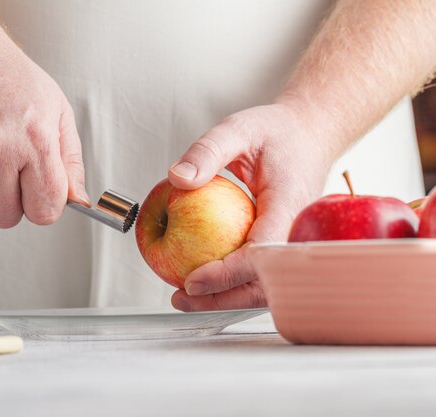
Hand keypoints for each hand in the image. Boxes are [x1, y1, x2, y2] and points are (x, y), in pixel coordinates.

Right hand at [0, 22, 88, 227]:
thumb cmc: (1, 72)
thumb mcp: (54, 107)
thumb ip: (69, 158)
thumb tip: (77, 198)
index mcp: (34, 139)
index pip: (45, 210)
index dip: (43, 204)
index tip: (36, 193)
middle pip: (7, 216)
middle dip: (8, 198)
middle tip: (3, 166)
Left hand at [168, 103, 335, 310]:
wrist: (309, 134)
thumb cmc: (278, 133)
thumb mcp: (238, 129)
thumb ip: (208, 151)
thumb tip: (178, 179)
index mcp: (289, 204)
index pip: (262, 251)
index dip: (229, 273)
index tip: (193, 280)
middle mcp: (296, 231)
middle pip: (266, 282)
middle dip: (224, 298)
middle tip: (181, 297)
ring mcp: (293, 241)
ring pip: (266, 285)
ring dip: (228, 298)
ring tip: (188, 297)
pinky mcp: (284, 245)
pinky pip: (263, 273)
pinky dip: (234, 283)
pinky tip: (206, 282)